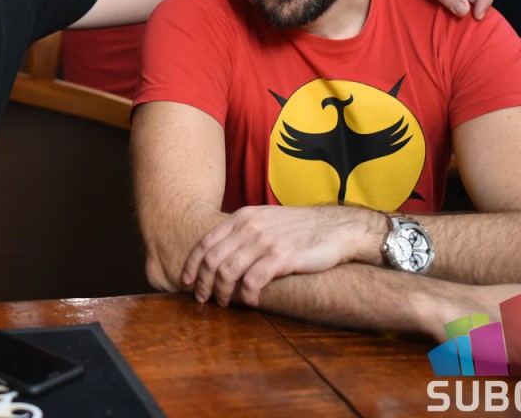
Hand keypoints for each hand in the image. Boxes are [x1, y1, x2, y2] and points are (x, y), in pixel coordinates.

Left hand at [182, 205, 383, 306]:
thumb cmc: (299, 229)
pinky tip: (251, 301)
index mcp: (242, 217)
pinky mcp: (281, 257)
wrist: (334, 228)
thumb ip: (243, 231)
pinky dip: (247, 295)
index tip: (187, 281)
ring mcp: (264, 242)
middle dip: (203, 283)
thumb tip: (221, 253)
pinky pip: (253, 281)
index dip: (192, 264)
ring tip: (225, 303)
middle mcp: (249, 227)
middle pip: (213, 260)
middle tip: (203, 299)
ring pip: (228, 272)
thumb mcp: (265, 220)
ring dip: (223, 292)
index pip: (206, 242)